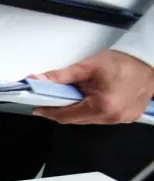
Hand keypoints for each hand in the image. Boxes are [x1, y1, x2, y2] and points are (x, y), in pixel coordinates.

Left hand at [32, 50, 153, 124]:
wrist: (149, 61)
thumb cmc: (121, 62)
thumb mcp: (87, 67)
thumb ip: (61, 76)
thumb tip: (37, 80)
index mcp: (102, 106)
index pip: (66, 116)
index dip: (49, 112)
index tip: (37, 108)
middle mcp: (112, 118)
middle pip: (76, 120)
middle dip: (61, 111)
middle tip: (50, 101)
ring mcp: (121, 120)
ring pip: (88, 120)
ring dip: (76, 110)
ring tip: (70, 97)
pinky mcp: (127, 118)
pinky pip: (100, 118)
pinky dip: (90, 111)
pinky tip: (88, 99)